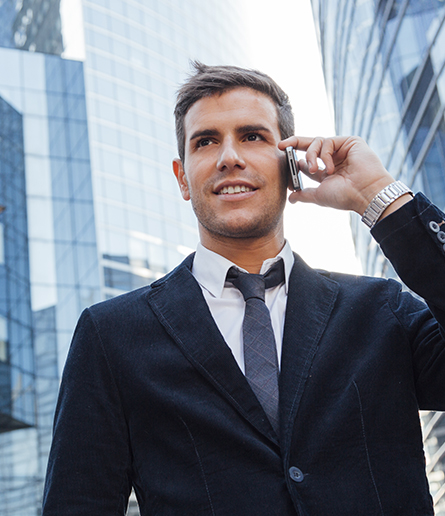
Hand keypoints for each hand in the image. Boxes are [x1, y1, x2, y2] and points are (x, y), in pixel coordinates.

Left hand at [278, 136, 395, 214]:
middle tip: (281, 146)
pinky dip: (324, 155)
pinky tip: (330, 168)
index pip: (306, 161)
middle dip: (294, 144)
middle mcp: (333, 159)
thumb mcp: (319, 195)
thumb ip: (304, 194)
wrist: (365, 194)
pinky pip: (328, 142)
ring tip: (315, 170)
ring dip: (311, 156)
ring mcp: (341, 149)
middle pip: (310, 146)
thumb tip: (290, 199)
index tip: (284, 161)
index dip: (294, 161)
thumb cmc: (345, 196)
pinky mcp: (350, 142)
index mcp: (326, 171)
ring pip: (316, 143)